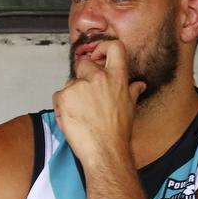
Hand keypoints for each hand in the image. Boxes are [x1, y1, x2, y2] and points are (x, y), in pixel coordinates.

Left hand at [52, 39, 145, 166]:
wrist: (104, 151)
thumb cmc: (117, 133)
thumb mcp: (129, 108)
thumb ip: (131, 91)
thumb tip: (139, 85)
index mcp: (117, 77)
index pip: (114, 47)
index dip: (103, 47)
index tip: (97, 55)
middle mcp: (98, 77)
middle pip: (83, 64)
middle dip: (82, 78)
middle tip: (85, 97)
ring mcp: (80, 86)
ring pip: (70, 84)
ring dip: (71, 96)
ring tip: (80, 115)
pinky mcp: (64, 97)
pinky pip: (58, 96)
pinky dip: (61, 107)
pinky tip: (71, 120)